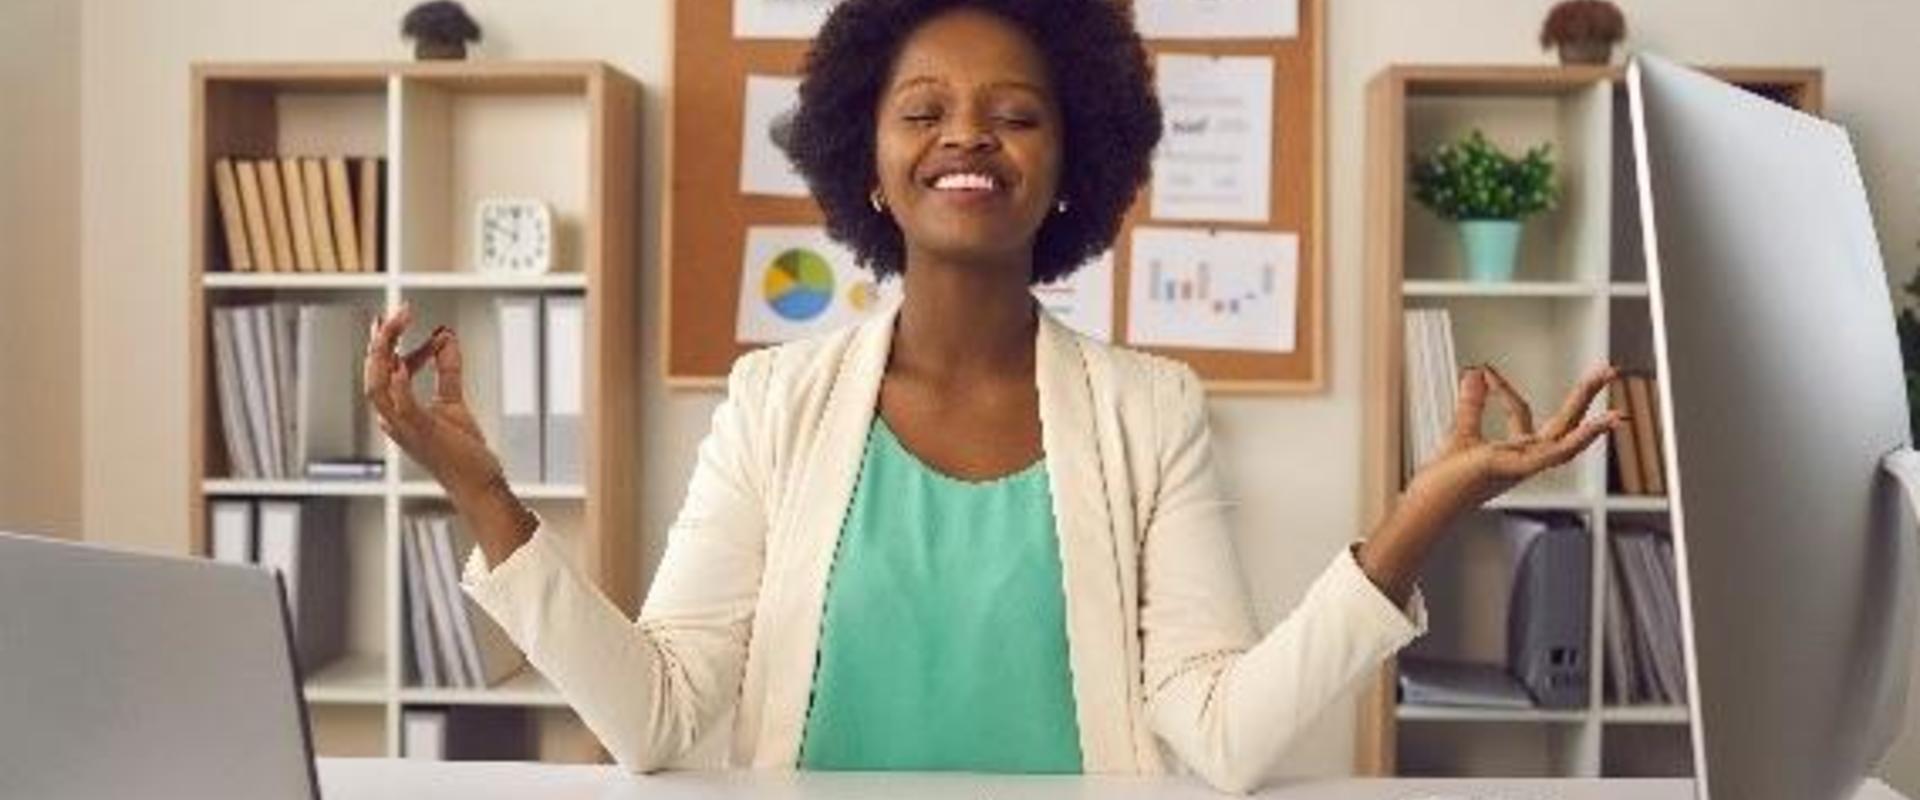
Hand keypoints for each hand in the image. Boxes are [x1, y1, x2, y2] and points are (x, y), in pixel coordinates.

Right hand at [363, 302, 502, 499]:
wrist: (477, 484)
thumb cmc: (462, 451)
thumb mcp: (453, 401)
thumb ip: (447, 369)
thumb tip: (447, 336)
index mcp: (396, 412)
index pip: (381, 371)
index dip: (386, 342)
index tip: (397, 317)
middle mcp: (393, 420)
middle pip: (372, 373)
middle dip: (381, 340)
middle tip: (397, 311)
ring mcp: (404, 428)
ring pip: (376, 387)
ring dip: (383, 354)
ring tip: (396, 324)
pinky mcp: (423, 433)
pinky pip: (402, 407)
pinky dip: (399, 385)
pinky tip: (401, 362)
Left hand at [1406, 361, 1626, 519]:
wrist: (1429, 504)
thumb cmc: (1443, 480)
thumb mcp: (1461, 432)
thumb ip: (1471, 404)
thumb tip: (1474, 373)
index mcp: (1514, 453)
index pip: (1522, 412)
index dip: (1503, 388)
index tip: (1485, 369)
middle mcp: (1526, 460)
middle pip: (1564, 423)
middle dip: (1585, 396)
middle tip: (1608, 369)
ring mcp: (1525, 466)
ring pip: (1567, 439)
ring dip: (1591, 418)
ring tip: (1612, 392)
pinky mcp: (1519, 469)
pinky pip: (1557, 454)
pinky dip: (1580, 439)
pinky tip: (1598, 425)